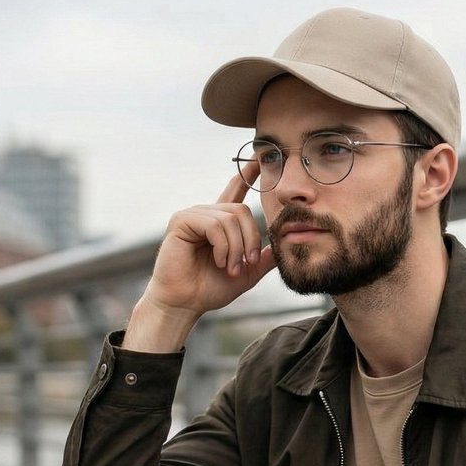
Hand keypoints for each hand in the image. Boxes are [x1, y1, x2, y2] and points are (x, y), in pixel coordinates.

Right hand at [123, 167, 277, 351]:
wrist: (184, 304)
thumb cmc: (208, 290)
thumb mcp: (245, 274)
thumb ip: (263, 259)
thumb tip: (282, 245)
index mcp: (220, 224)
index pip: (235, 193)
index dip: (247, 176)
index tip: (259, 161)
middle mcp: (207, 215)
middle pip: (242, 211)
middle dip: (251, 239)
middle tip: (248, 263)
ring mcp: (193, 215)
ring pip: (230, 219)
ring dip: (237, 248)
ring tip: (231, 268)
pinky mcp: (182, 221)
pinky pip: (214, 225)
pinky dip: (223, 246)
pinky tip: (220, 261)